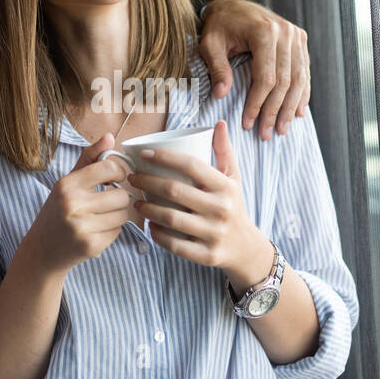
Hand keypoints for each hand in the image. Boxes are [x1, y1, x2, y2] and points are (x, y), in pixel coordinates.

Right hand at [23, 134, 132, 274]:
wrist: (41, 251)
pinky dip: (111, 231)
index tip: (115, 179)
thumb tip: (110, 136)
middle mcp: (73, 205)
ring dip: (117, 216)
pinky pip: (118, 232)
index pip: (108, 168)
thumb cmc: (57, 211)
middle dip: (118, 199)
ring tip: (100, 217)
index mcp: (67, 185)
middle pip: (121, 195)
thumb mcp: (67, 183)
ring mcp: (82, 227)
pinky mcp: (91, 246)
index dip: (118, 173)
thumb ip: (89, 158)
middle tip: (107, 202)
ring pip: (123, 215)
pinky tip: (96, 231)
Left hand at [128, 120, 274, 293]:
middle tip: (133, 179)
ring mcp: (214, 233)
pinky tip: (149, 225)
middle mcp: (221, 209)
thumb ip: (224, 151)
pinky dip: (157, 234)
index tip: (144, 155)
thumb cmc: (233, 206)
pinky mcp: (206, 255)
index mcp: (226, 186)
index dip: (165, 157)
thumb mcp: (233, 179)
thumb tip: (218, 123)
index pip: (192, 165)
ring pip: (170, 218)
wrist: (246, 248)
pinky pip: (174, 244)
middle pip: (174, 191)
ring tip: (136, 202)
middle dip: (147, 182)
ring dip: (147, 209)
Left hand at [197, 0, 309, 140]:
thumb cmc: (220, 27)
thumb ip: (217, 68)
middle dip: (275, 111)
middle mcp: (285, 32)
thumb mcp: (210, 45)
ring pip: (299, 78)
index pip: (266, 77)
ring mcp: (295, 35)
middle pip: (285, 81)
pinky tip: (298, 111)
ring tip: (282, 128)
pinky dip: (302, 93)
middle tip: (266, 133)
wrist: (233, 7)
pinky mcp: (300, 39)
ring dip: (291, 107)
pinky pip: (304, 70)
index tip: (249, 123)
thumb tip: (221, 94)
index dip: (258, 103)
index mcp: (264, 31)